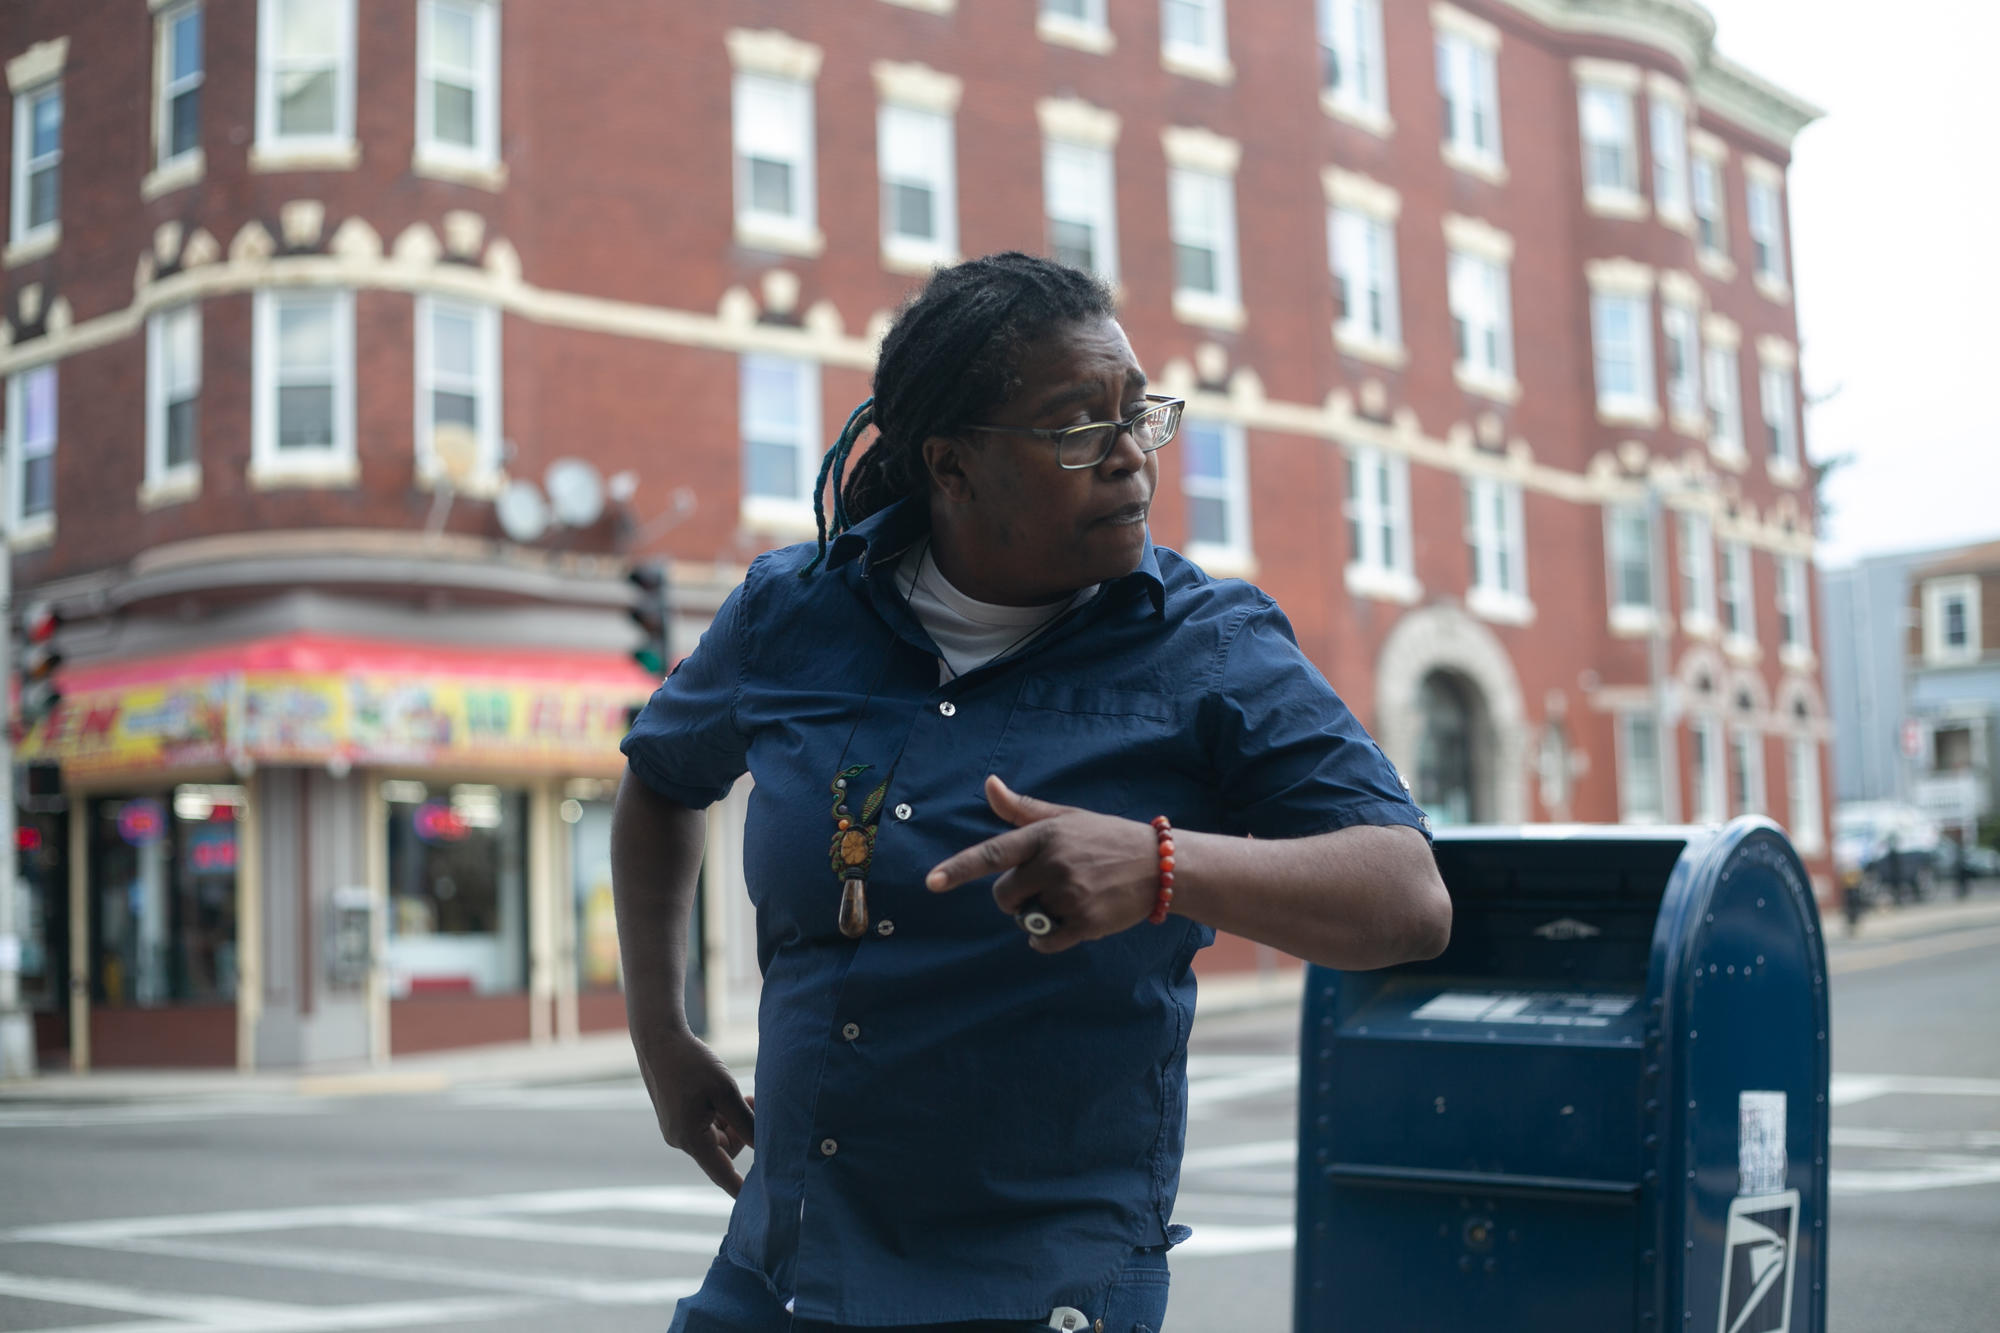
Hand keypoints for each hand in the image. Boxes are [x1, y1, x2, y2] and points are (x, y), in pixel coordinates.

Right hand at [633, 1028, 754, 1195]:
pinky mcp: (677, 1117)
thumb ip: (746, 1123)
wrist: (659, 1039)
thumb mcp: (725, 1092)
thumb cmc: (692, 1063)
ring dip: (734, 1121)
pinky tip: (725, 1094)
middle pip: (725, 1151)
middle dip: (743, 1131)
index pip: (722, 1173)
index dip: (741, 1189)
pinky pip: (706, 1126)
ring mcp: (677, 1129)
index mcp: (690, 1139)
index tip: (758, 1206)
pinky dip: (721, 1114)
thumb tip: (766, 1147)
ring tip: (743, 1094)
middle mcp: (681, 1140)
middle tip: (753, 1102)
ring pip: (718, 1136)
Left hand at [925, 775, 1161, 952]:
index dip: (959, 868)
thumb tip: (988, 784)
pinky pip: (1044, 940)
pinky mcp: (1085, 921)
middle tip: (1043, 887)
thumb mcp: (1066, 818)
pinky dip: (1047, 937)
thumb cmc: (1107, 838)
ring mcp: (1070, 894)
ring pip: (1025, 918)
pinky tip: (1068, 923)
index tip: (931, 882)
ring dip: (1037, 915)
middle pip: (1003, 895)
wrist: (1161, 865)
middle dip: (1014, 897)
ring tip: (1069, 898)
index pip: (992, 853)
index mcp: (1045, 835)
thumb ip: (1022, 809)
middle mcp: (1054, 863)